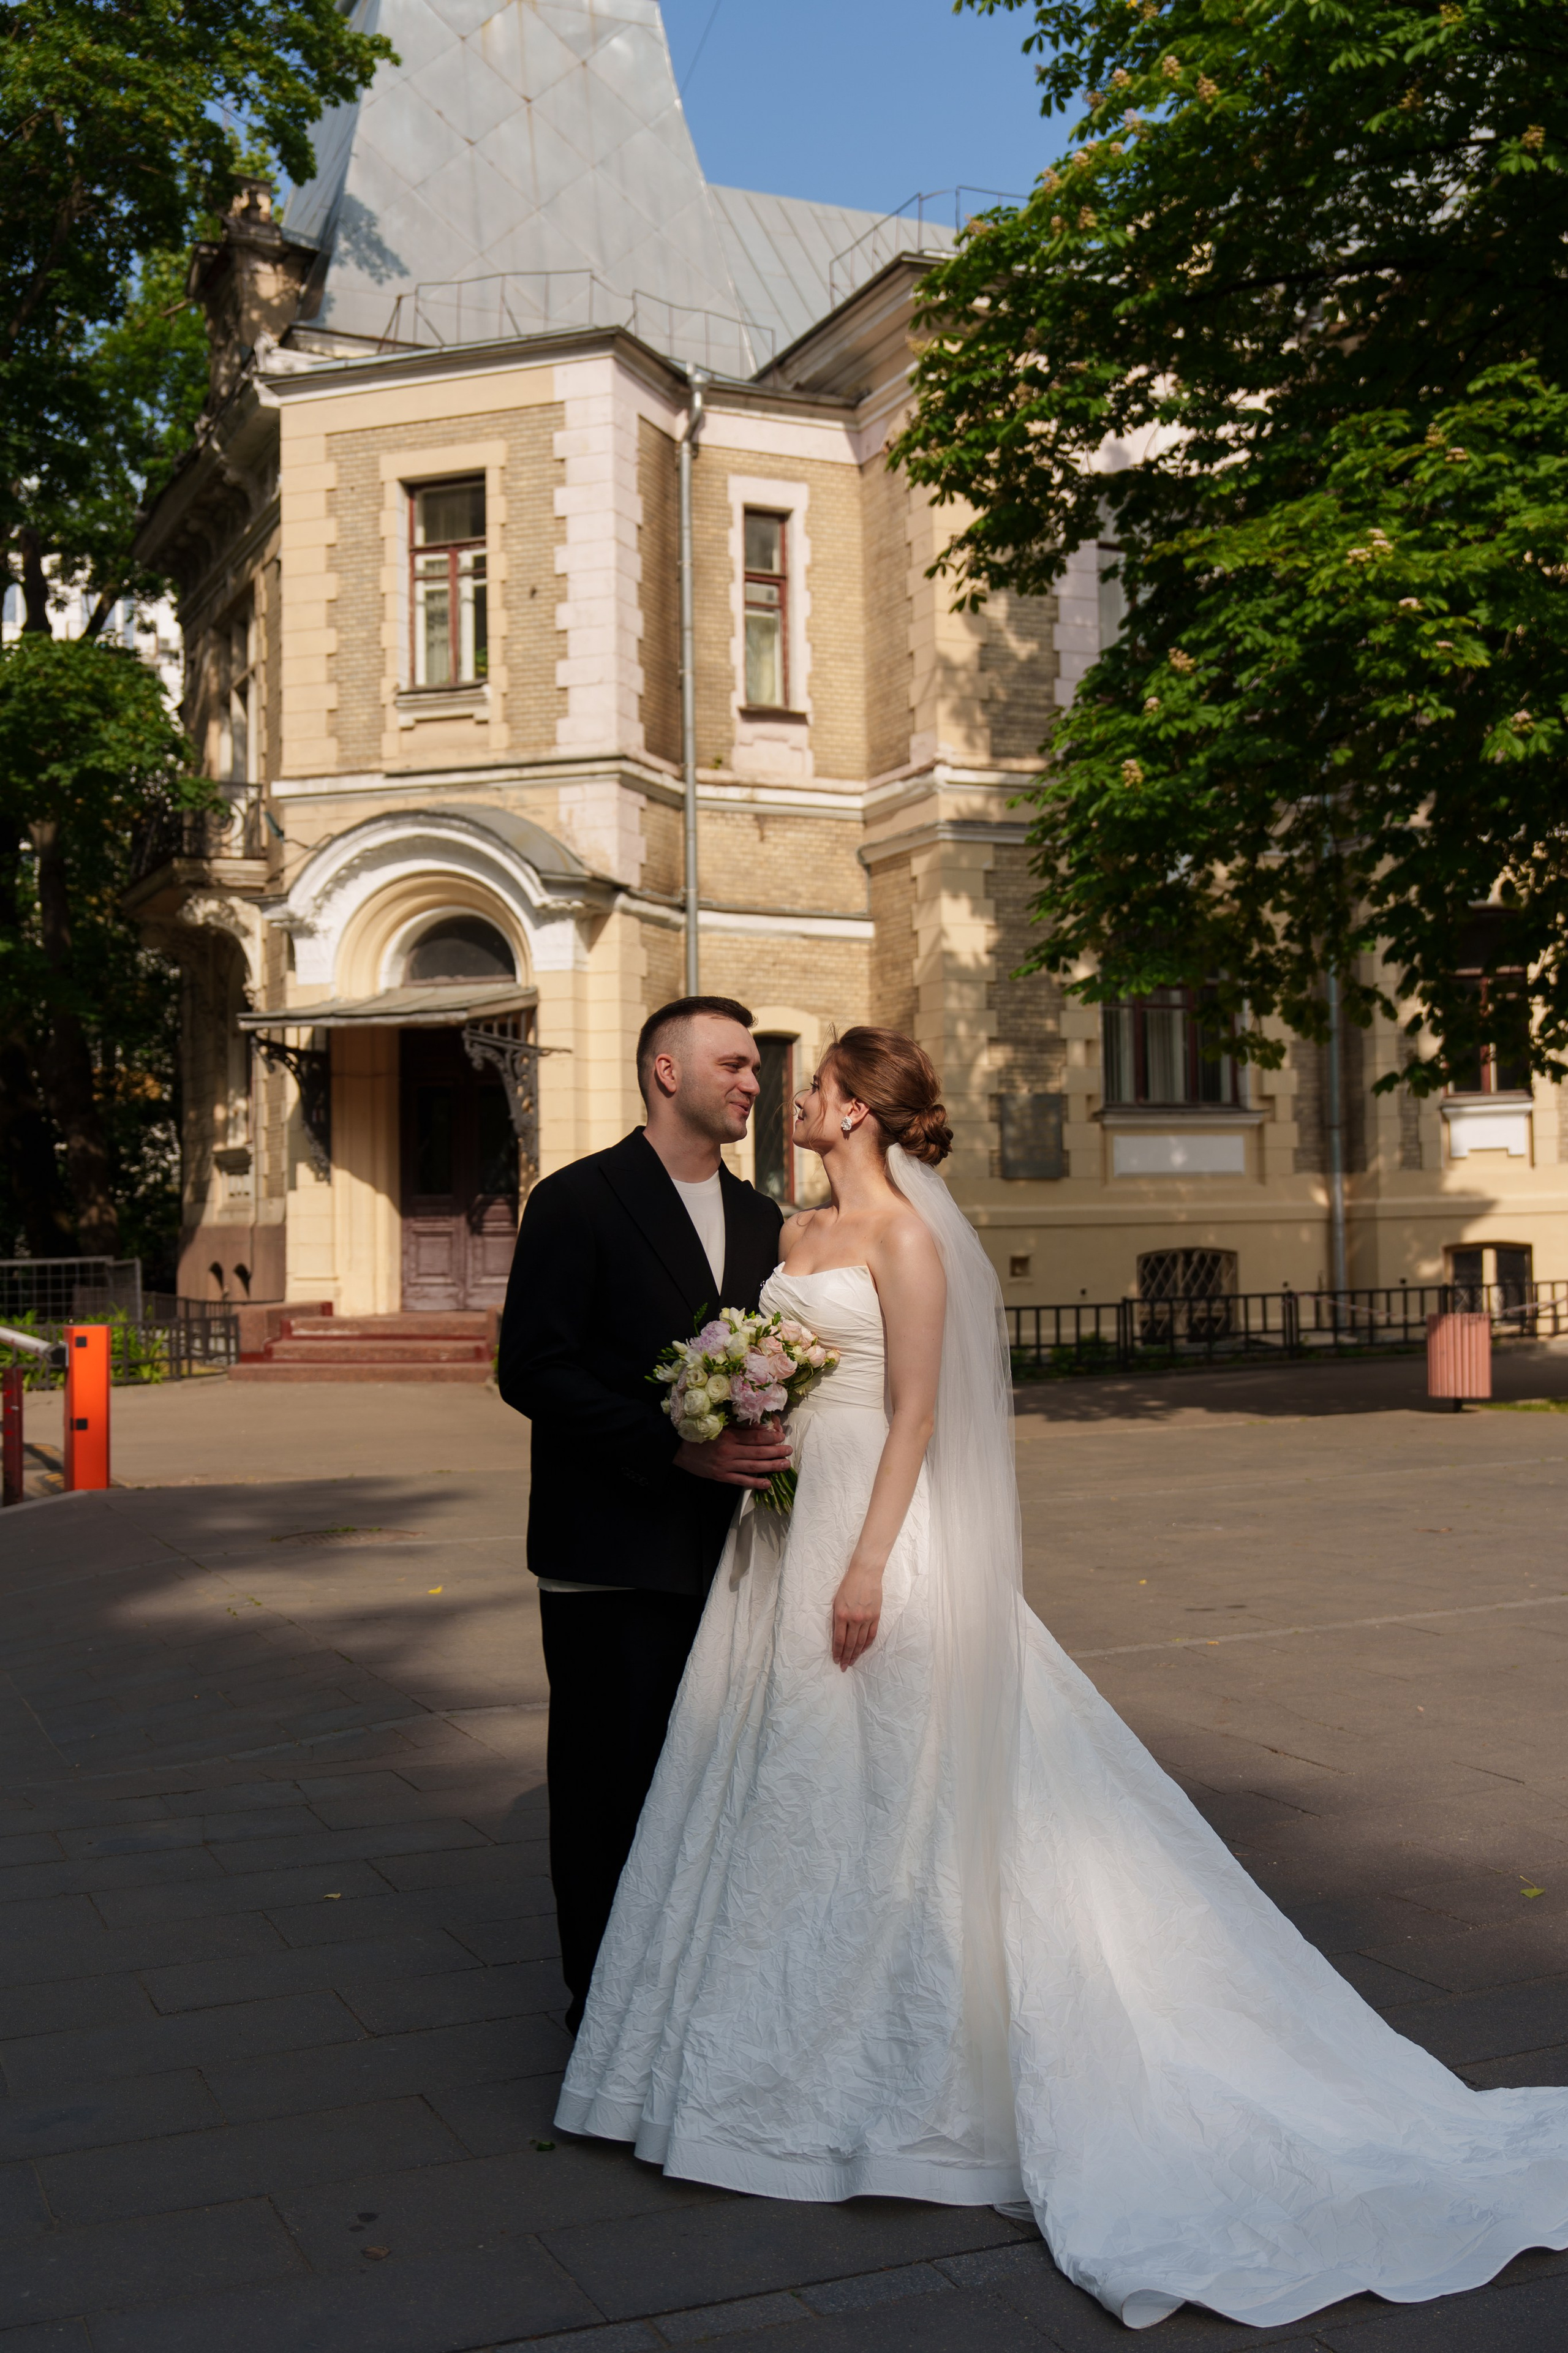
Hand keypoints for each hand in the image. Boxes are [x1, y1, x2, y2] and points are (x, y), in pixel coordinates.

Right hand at [676, 1421, 791, 1489]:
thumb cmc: (699, 1434)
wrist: (677, 1448)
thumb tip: (761, 1426)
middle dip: (776, 1451)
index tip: (781, 1436)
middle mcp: (729, 1451)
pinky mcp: (721, 1476)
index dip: (770, 1437)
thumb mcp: (718, 1425)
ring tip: (785, 1465)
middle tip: (789, 1450)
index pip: (755, 1436)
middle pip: (758, 1451)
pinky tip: (767, 1483)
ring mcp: (725, 1465)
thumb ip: (739, 1426)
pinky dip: (755, 1483)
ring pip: (753, 1466)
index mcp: (728, 1435)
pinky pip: (741, 1481)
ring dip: (771, 1466)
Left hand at [832, 1558, 882, 1670]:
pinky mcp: (876, 1617)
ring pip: (861, 1642)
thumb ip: (837, 1619)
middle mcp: (854, 1619)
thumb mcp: (837, 1602)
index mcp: (841, 1615)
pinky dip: (867, 1645)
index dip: (838, 1652)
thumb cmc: (848, 1586)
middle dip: (846, 1657)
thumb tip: (838, 1637)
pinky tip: (863, 1650)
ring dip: (856, 1654)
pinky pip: (872, 1635)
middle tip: (844, 1667)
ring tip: (852, 1662)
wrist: (865, 1574)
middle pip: (850, 1644)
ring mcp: (867, 1619)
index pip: (839, 1640)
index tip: (836, 1660)